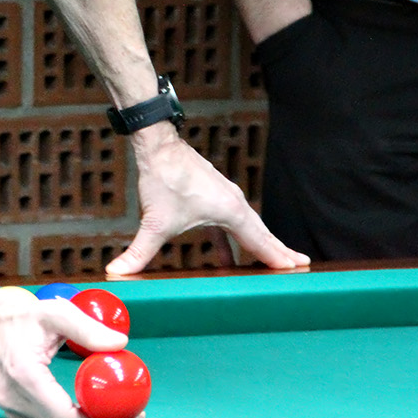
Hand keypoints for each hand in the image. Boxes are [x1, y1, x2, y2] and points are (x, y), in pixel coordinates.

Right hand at [0, 288, 134, 417]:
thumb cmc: (19, 316)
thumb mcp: (56, 313)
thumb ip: (89, 329)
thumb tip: (121, 344)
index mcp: (24, 375)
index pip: (63, 414)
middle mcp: (13, 396)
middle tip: (127, 417)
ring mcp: (8, 405)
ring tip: (112, 414)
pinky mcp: (9, 407)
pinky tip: (84, 409)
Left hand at [106, 126, 309, 275]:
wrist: (158, 145)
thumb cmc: (163, 179)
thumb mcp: (154, 223)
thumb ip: (138, 253)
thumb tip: (117, 272)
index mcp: (231, 211)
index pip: (260, 241)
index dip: (278, 257)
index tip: (297, 269)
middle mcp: (234, 202)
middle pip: (261, 233)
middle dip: (278, 251)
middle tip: (300, 265)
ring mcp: (224, 196)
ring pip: (247, 226)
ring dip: (258, 244)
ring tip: (271, 262)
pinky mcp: (212, 194)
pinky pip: (230, 222)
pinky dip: (234, 239)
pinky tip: (224, 257)